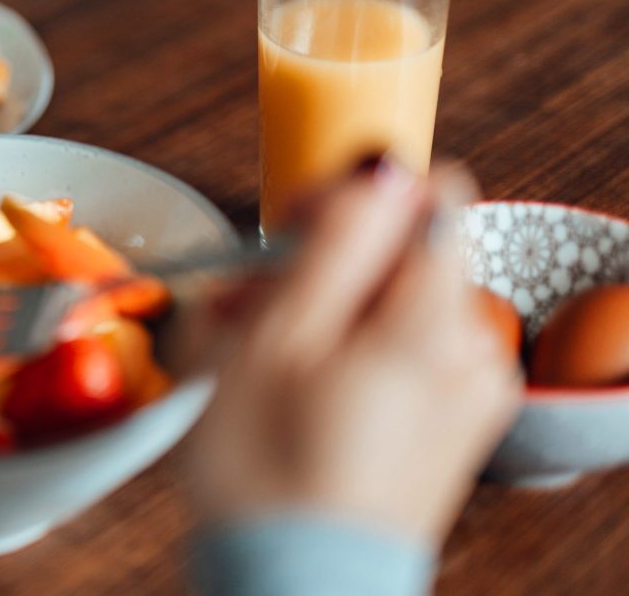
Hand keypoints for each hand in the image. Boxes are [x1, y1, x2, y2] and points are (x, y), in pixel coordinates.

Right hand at [189, 160, 521, 544]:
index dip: (353, 197)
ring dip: (326, 308)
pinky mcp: (450, 426)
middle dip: (324, 261)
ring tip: (258, 354)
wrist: (294, 589)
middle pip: (406, 251)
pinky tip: (294, 386)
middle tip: (249, 305)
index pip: (428, 194)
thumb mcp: (278, 335)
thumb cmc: (269, 470)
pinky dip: (349, 352)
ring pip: (396, 302)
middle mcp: (471, 349)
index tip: (294, 231)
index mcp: (433, 319)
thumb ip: (339, 242)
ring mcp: (466, 392)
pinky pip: (404, 353)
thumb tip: (383, 167)